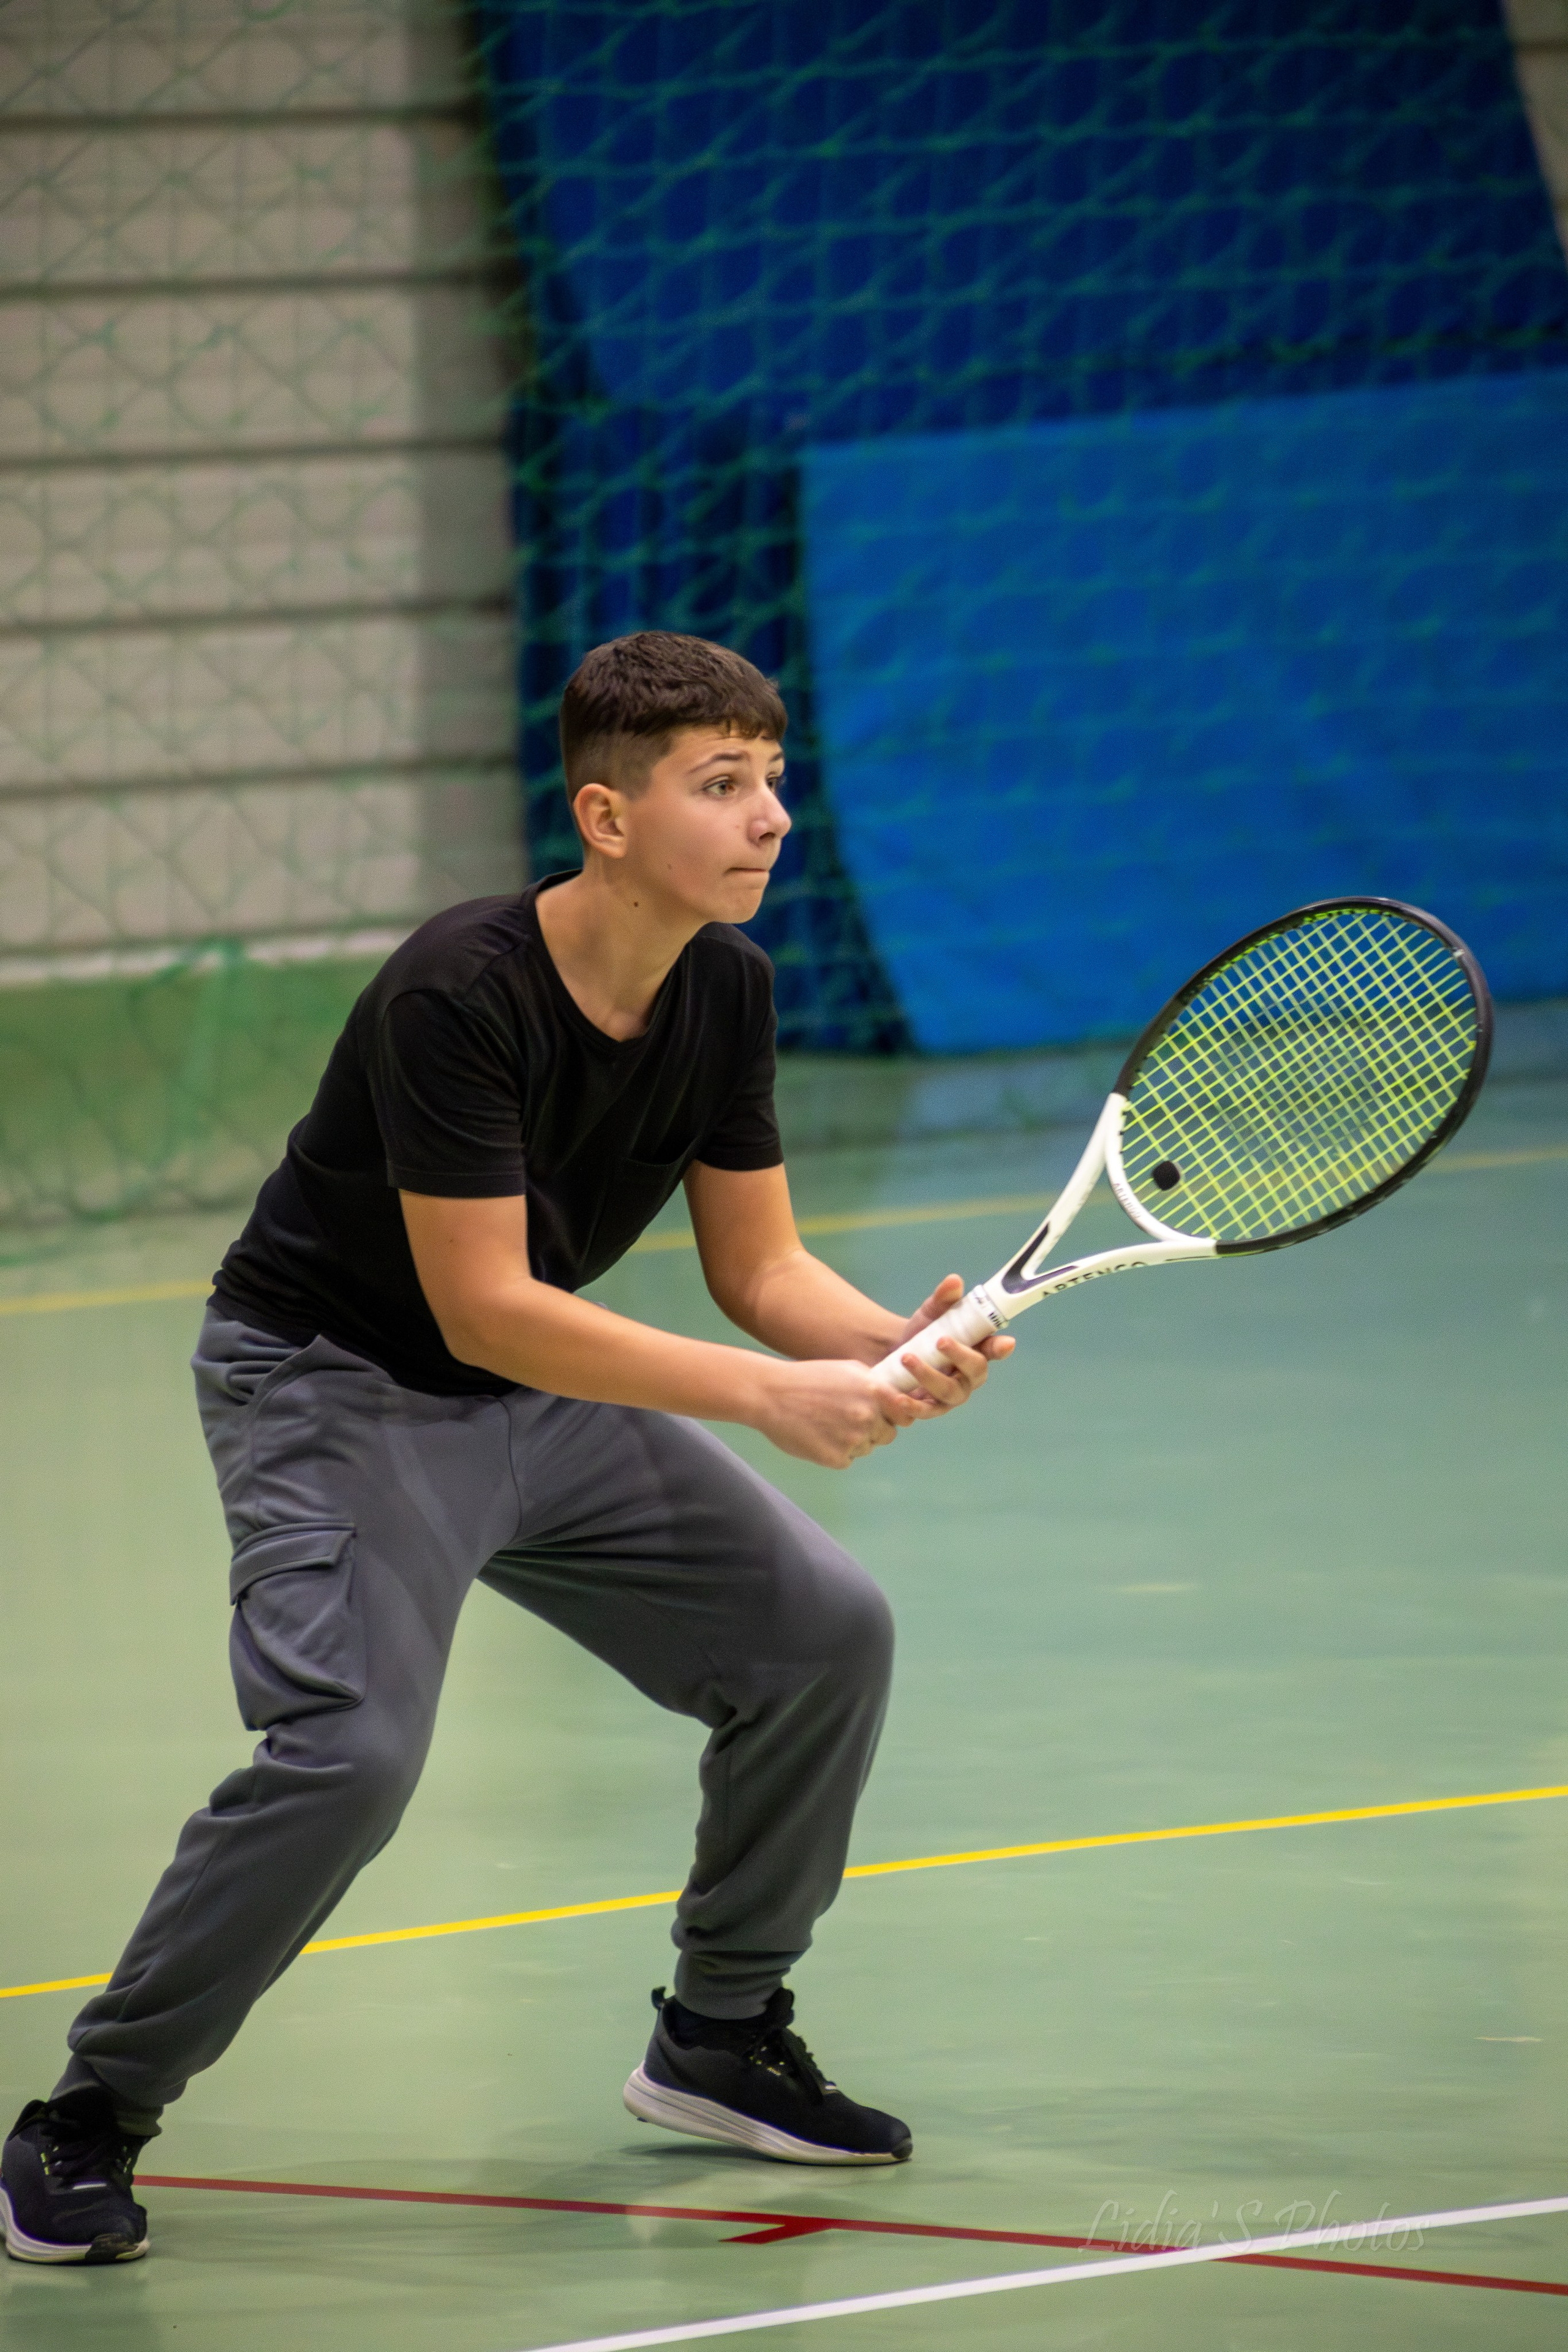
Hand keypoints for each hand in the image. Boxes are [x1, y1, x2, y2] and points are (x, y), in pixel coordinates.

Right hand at [750, 1356, 935, 1468]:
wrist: (770, 1394)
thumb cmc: (808, 1378)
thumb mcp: (848, 1369)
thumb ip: (876, 1384)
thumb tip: (897, 1398)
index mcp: (874, 1392)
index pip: (905, 1414)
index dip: (895, 1416)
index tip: (885, 1415)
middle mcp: (867, 1416)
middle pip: (887, 1435)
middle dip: (873, 1429)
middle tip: (847, 1419)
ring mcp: (852, 1440)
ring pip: (866, 1448)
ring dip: (854, 1441)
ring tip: (828, 1424)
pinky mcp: (835, 1458)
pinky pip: (847, 1459)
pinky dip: (836, 1452)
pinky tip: (818, 1435)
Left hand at [892, 1273, 1014, 1412]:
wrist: (893, 1354)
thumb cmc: (923, 1333)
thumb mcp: (931, 1313)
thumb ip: (943, 1299)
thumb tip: (954, 1281)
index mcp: (977, 1351)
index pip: (995, 1349)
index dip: (1001, 1347)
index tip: (1006, 1343)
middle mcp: (969, 1377)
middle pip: (975, 1371)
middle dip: (959, 1355)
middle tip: (940, 1340)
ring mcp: (951, 1396)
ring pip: (948, 1392)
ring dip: (928, 1376)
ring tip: (906, 1358)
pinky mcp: (930, 1409)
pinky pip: (925, 1411)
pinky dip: (911, 1406)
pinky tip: (896, 1398)